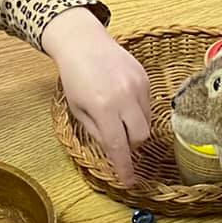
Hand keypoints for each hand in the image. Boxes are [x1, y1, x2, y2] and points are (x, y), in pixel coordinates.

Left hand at [42, 7, 151, 180]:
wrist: (82, 41)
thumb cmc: (74, 76)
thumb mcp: (77, 108)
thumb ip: (96, 131)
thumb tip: (112, 149)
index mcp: (103, 107)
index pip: (118, 146)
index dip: (124, 167)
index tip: (129, 181)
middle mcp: (124, 97)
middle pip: (140, 136)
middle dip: (130, 144)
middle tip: (117, 138)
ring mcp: (138, 86)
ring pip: (146, 121)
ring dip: (134, 127)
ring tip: (117, 114)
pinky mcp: (145, 77)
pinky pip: (147, 105)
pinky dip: (137, 110)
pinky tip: (122, 99)